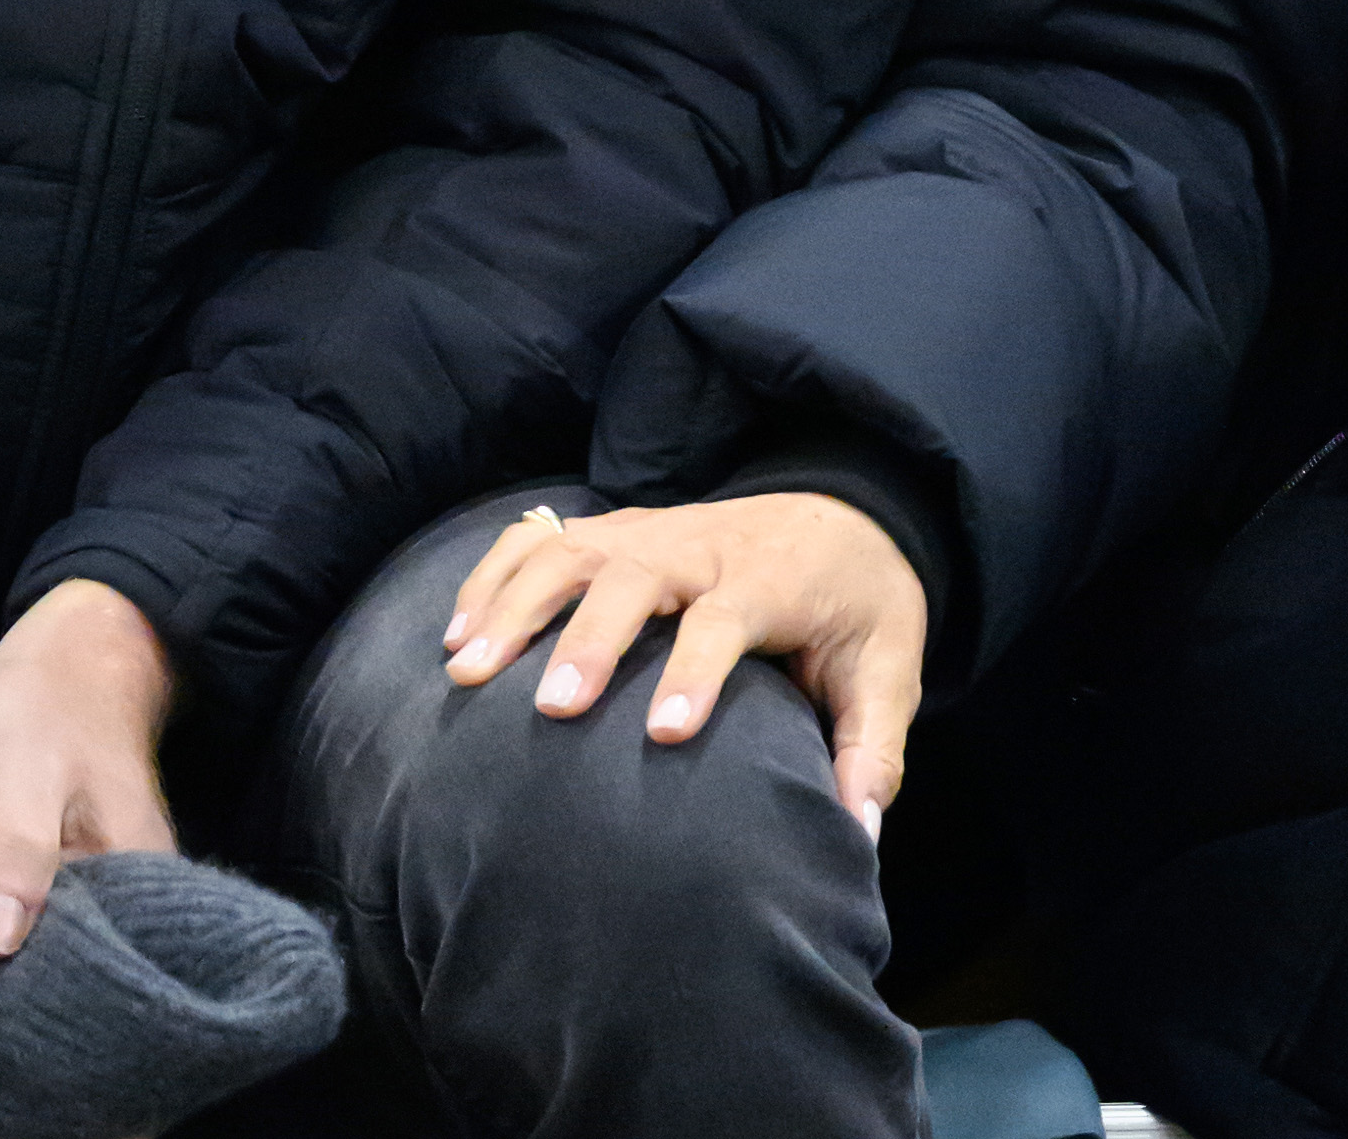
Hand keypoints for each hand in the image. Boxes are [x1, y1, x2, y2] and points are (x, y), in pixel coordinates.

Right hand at [438, 493, 926, 832]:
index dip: (696, 672)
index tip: (664, 733)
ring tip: (467, 672)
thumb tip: (856, 833)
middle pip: (637, 576)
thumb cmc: (859, 609)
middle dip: (589, 637)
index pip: (727, 618)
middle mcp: (704, 547)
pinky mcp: (618, 531)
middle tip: (549, 708)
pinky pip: (542, 538)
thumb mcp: (890, 671)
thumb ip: (873, 749)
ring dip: (515, 604)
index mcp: (773, 580)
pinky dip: (494, 575)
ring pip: (574, 551)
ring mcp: (653, 531)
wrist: (847, 514)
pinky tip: (457, 633)